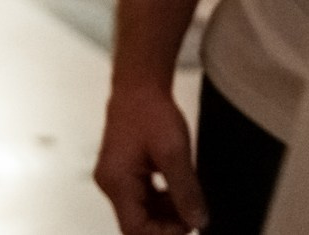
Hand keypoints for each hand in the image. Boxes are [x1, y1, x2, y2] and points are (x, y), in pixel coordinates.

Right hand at [94, 81, 207, 234]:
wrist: (138, 88)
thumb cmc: (151, 114)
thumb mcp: (175, 154)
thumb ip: (186, 191)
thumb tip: (198, 223)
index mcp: (117, 181)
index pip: (135, 228)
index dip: (164, 234)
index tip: (190, 226)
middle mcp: (111, 183)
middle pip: (137, 224)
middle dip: (167, 225)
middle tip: (194, 214)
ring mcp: (115, 179)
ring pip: (141, 214)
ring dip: (166, 215)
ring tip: (188, 199)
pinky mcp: (123, 174)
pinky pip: (141, 200)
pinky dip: (161, 202)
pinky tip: (176, 190)